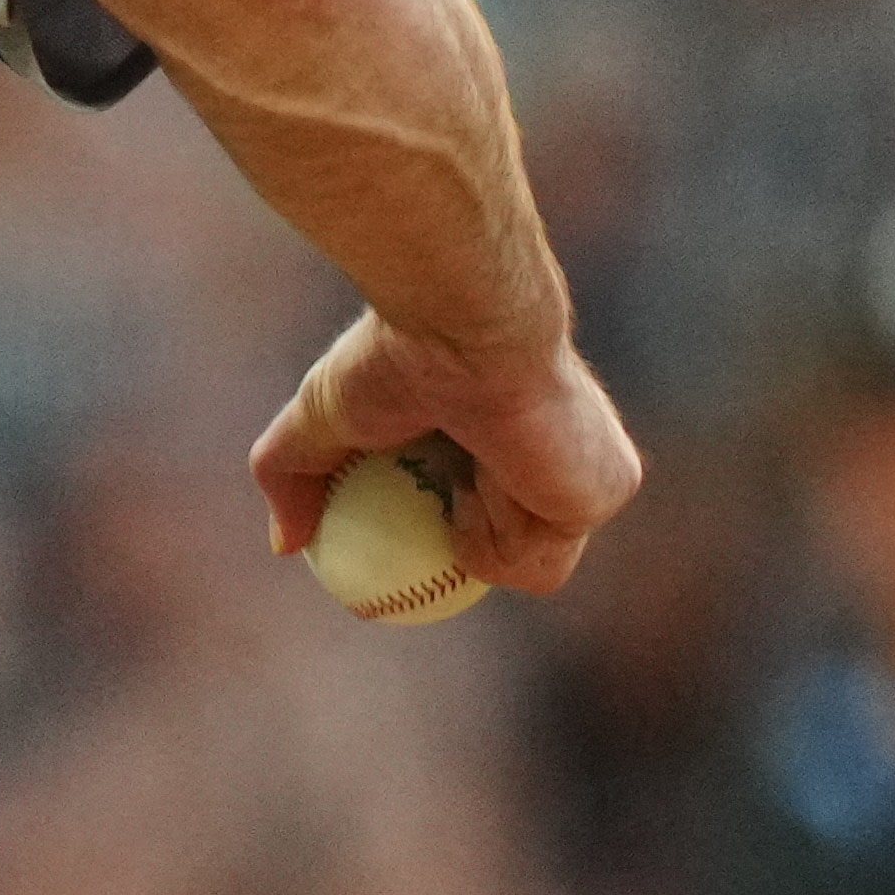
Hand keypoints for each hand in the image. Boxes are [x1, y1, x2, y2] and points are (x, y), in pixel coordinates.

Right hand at [253, 311, 640, 594]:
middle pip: (510, 544)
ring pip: (527, 562)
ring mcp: (588, 475)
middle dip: (460, 551)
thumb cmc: (395, 358)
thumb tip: (283, 546)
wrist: (464, 332)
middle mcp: (554, 455)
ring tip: (456, 473)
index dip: (439, 537)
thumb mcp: (321, 420)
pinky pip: (542, 562)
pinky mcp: (610, 487)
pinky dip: (496, 542)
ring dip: (474, 538)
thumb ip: (293, 478)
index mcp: (504, 431)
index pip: (482, 507)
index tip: (391, 549)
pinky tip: (480, 484)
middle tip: (414, 537)